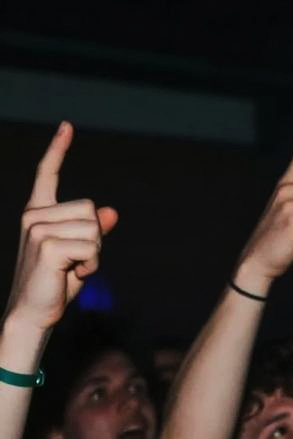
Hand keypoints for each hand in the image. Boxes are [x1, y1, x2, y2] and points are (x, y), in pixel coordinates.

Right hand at [7, 122, 118, 331]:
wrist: (34, 312)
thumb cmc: (57, 283)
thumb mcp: (80, 254)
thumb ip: (94, 233)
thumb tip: (112, 212)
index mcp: (38, 213)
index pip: (48, 175)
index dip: (58, 150)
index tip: (67, 126)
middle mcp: (34, 215)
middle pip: (90, 210)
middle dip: (95, 240)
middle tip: (76, 261)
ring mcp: (37, 227)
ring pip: (94, 230)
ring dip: (94, 255)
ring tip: (72, 268)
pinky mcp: (46, 244)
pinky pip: (91, 248)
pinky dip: (91, 266)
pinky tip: (72, 274)